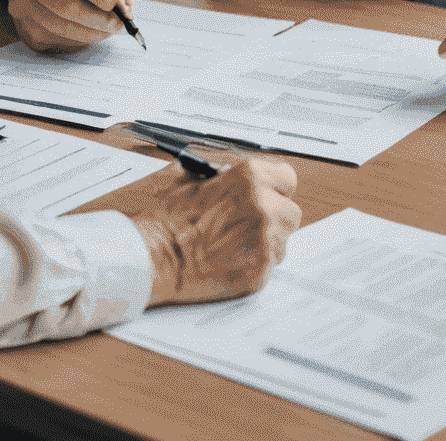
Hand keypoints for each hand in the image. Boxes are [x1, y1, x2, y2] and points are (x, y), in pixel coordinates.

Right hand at [6, 0, 143, 53]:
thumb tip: (126, 3)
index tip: (116, 3)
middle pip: (63, 4)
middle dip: (97, 18)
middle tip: (119, 23)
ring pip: (57, 26)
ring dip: (89, 32)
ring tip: (108, 28)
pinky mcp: (20, 23)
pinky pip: (51, 39)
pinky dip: (76, 39)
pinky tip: (88, 30)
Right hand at [121, 156, 302, 305]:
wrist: (155, 256)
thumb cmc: (169, 219)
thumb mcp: (194, 179)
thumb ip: (227, 176)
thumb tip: (241, 178)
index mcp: (249, 178)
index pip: (287, 178)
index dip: (276, 188)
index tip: (269, 195)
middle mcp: (263, 206)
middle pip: (290, 212)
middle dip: (274, 218)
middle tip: (250, 224)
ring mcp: (264, 240)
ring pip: (282, 241)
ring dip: (266, 243)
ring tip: (234, 244)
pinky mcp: (260, 269)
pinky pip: (269, 265)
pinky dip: (254, 264)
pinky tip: (230, 260)